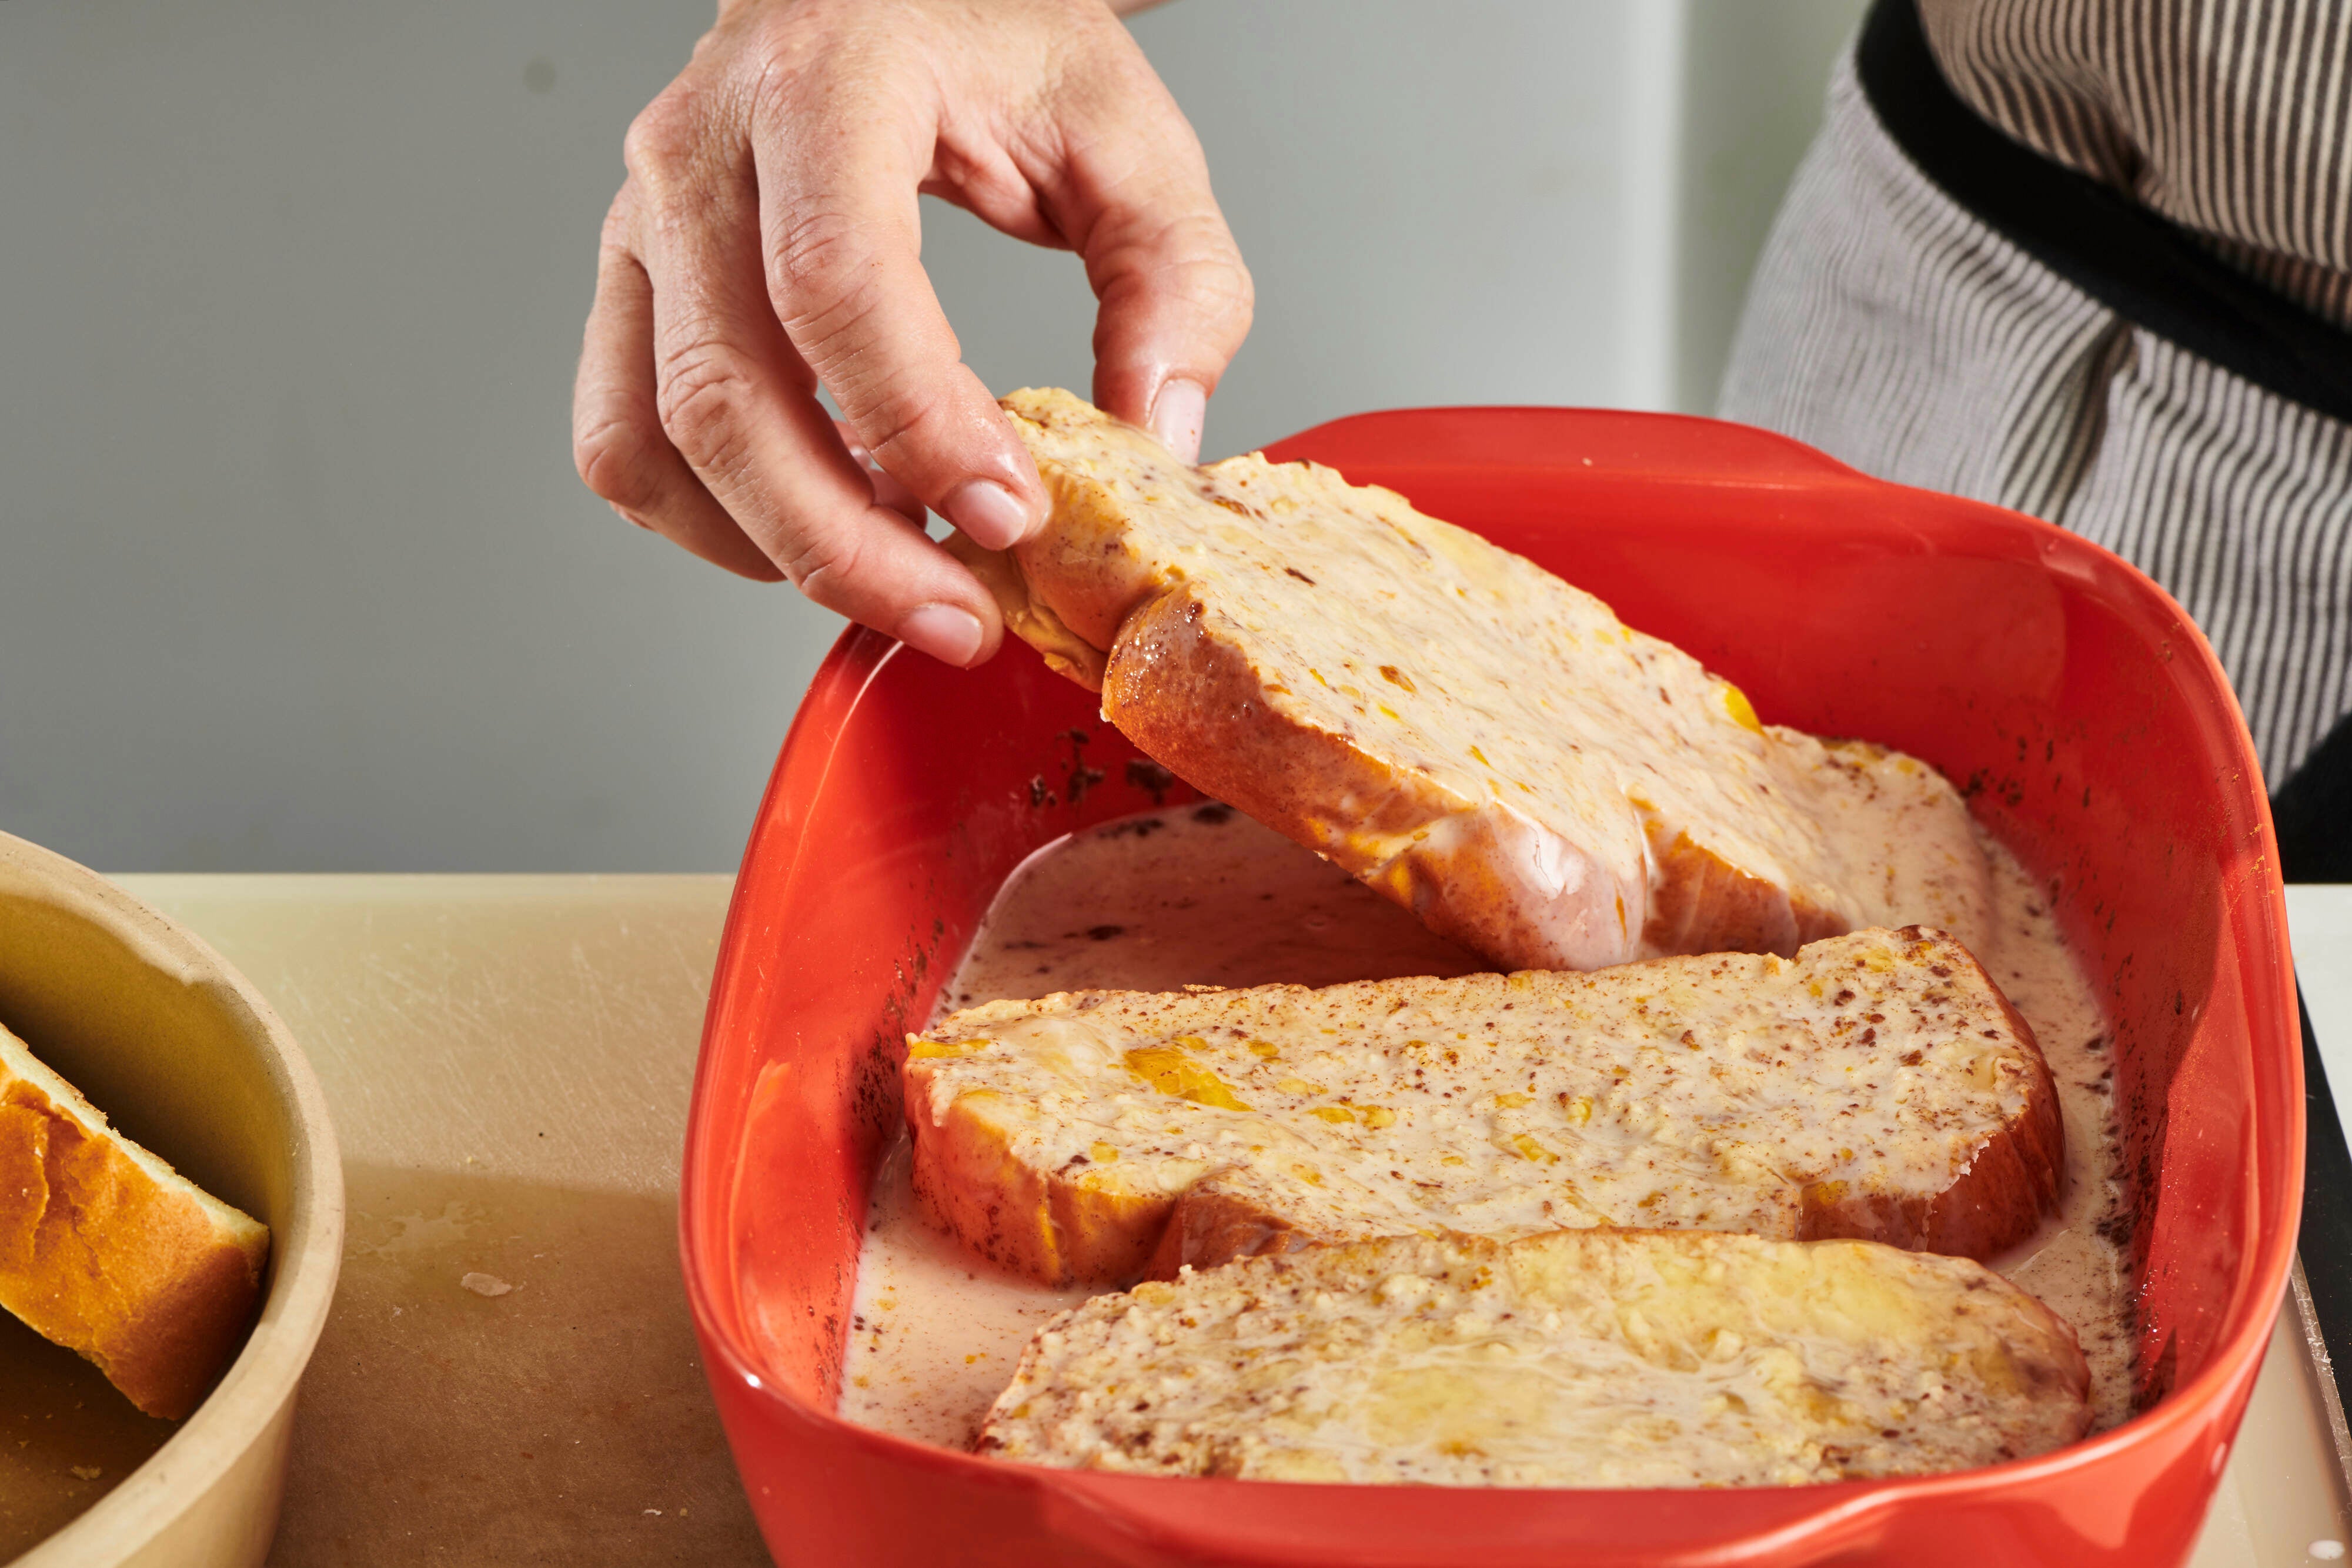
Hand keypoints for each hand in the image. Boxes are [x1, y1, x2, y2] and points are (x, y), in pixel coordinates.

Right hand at [572, 0, 1252, 666]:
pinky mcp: (631, 287)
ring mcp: (643, 222)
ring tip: (900, 580)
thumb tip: (1160, 434)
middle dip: (846, 542)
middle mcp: (701, 151)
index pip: (836, 280)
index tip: (1008, 512)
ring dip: (776, 547)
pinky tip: (822, 528)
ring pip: (654, 437)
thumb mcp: (1125, 136)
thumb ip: (1176, 284)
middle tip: (958, 614)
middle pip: (724, 392)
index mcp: (826, 83)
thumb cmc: (990, 42)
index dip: (919, 423)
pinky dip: (712, 522)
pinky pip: (622, 443)